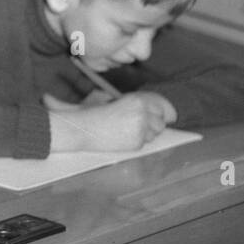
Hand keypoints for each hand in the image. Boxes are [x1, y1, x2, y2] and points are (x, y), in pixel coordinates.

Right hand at [46, 92, 175, 152]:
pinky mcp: (136, 143)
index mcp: (137, 100)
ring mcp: (141, 130)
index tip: (156, 115)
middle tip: (139, 124)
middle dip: (153, 124)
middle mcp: (143, 114)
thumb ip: (133, 102)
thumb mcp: (113, 100)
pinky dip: (136, 141)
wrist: (82, 128)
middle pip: (161, 122)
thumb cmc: (92, 113)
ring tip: (127, 130)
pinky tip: (122, 137)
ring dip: (146, 133)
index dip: (158, 112)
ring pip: (154, 134)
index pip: (161, 107)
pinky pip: (144, 143)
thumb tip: (152, 108)